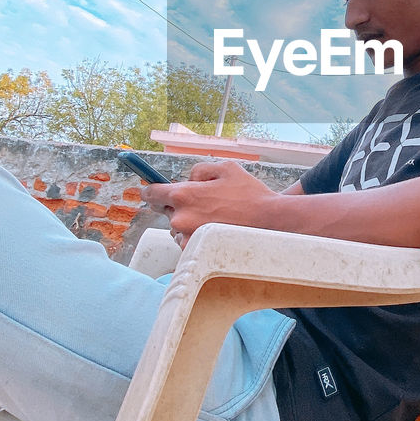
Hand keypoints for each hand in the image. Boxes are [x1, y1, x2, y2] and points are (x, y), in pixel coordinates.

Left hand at [140, 161, 278, 244]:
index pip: (152, 193)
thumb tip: (188, 178)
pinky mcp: (197, 251)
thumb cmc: (249, 195)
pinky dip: (196, 235)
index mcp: (184, 194)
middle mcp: (181, 217)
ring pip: (178, 226)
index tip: (150, 191)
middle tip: (204, 203)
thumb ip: (199, 170)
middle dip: (180, 205)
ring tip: (215, 218)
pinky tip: (216, 229)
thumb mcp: (226, 168)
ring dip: (188, 221)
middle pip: (167, 210)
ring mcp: (188, 237)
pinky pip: (188, 241)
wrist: (269, 223)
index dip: (150, 191)